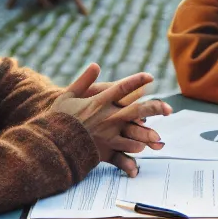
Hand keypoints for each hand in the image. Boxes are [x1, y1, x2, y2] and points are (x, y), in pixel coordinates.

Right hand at [51, 69, 172, 175]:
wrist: (49, 142)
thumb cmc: (57, 118)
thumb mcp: (67, 95)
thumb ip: (84, 80)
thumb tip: (96, 64)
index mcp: (99, 101)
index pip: (122, 88)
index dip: (137, 82)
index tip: (150, 77)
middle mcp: (107, 117)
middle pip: (136, 110)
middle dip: (154, 108)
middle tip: (168, 108)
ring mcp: (108, 134)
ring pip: (134, 133)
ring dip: (148, 135)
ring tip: (158, 137)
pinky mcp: (105, 150)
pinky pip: (123, 151)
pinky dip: (132, 154)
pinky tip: (140, 152)